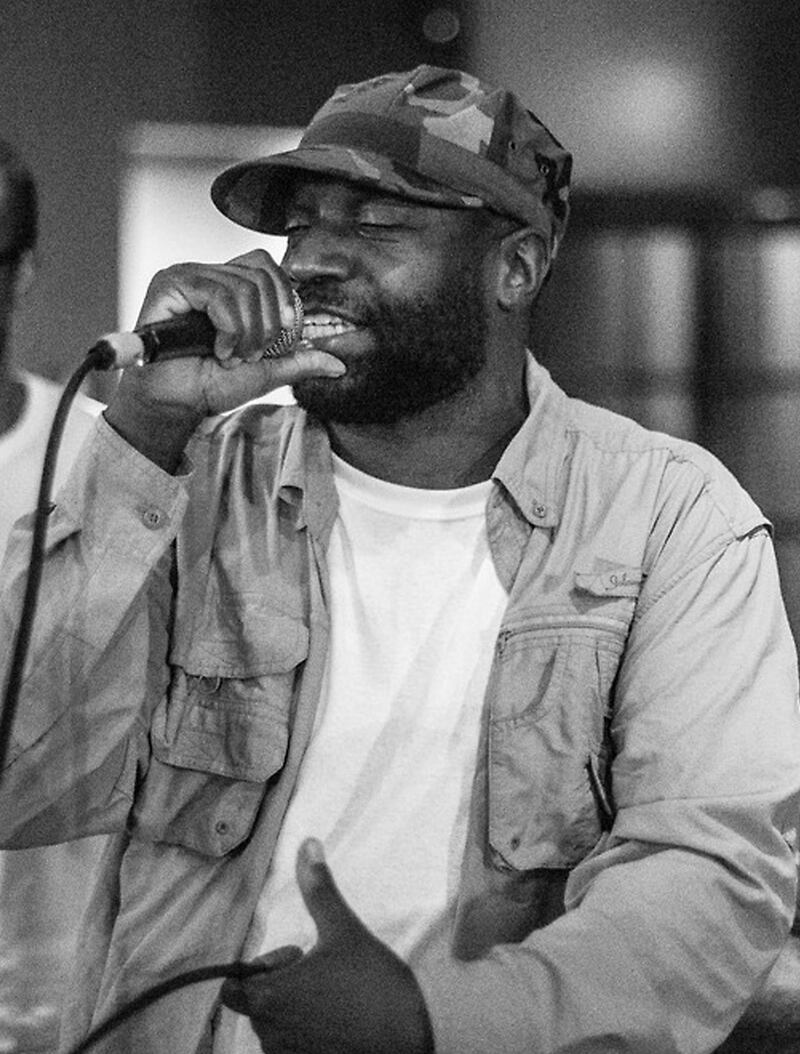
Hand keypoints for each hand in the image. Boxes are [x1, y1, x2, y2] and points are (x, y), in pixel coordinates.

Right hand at [105, 249, 344, 468]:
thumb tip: (337, 364)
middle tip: (249, 354)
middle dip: (267, 325)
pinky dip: (229, 328)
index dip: (284, 298)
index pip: (268, 268)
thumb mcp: (265, 372)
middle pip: (262, 276)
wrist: (175, 403)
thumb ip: (298, 361)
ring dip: (247, 332)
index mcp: (228, 287)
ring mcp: (188, 276)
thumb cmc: (207, 385)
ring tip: (231, 356)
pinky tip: (218, 350)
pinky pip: (219, 294)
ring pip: (244, 287)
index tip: (283, 336)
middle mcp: (208, 275)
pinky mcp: (171, 284)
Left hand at [219, 839, 435, 1053]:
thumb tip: (307, 845)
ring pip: (276, 1027)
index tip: (297, 956)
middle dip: (283, 984)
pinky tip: (341, 1022)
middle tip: (322, 973)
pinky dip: (309, 1033)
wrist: (411, 1039)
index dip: (259, 968)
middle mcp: (270, 1034)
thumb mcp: (344, 929)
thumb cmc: (373, 984)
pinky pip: (295, 1048)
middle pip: (257, 1003)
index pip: (233, 985)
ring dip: (296, 1009)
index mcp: (270, 997)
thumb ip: (319, 888)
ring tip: (336, 997)